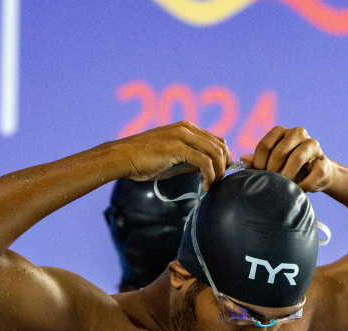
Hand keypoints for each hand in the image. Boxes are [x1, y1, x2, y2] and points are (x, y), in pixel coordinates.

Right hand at [114, 122, 231, 187]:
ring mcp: (182, 136)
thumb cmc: (143, 160)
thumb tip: (206, 170)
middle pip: (220, 145)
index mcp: (186, 128)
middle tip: (219, 182)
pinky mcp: (177, 148)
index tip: (219, 175)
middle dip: (224, 166)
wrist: (123, 157)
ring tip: (211, 186)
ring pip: (215, 153)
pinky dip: (209, 176)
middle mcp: (186, 128)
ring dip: (218, 172)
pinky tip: (204, 186)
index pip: (216, 140)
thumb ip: (190, 161)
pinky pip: (204, 162)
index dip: (223, 158)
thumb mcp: (171, 158)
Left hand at [248, 126, 336, 191]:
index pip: (265, 145)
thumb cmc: (289, 168)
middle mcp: (298, 133)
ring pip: (298, 158)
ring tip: (282, 187)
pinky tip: (298, 191)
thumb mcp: (271, 164)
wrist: (316, 174)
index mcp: (281, 132)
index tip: (258, 177)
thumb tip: (243, 159)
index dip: (259, 163)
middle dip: (272, 171)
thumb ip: (258, 162)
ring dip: (288, 175)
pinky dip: (305, 185)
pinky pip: (314, 173)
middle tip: (269, 184)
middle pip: (280, 151)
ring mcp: (313, 145)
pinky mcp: (325, 161)